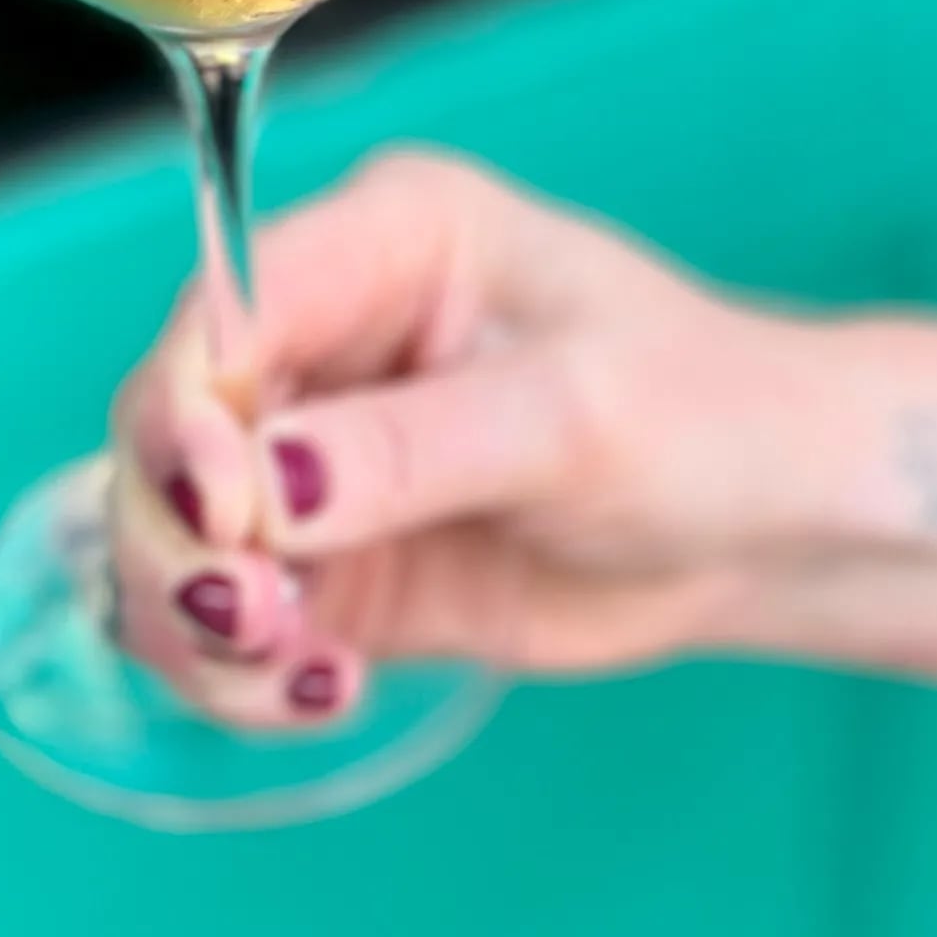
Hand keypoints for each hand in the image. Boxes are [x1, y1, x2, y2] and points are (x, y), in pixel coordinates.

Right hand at [104, 151, 842, 732]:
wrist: (772, 523)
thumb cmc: (710, 415)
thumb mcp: (576, 417)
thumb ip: (412, 448)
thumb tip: (262, 490)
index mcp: (387, 241)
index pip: (223, 313)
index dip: (188, 415)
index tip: (227, 518)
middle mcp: (327, 336)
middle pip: (164, 429)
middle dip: (181, 539)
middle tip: (257, 622)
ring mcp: (316, 456)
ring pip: (167, 539)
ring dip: (199, 626)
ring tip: (301, 675)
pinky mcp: (329, 563)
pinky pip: (222, 626)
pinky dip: (239, 676)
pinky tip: (323, 695)